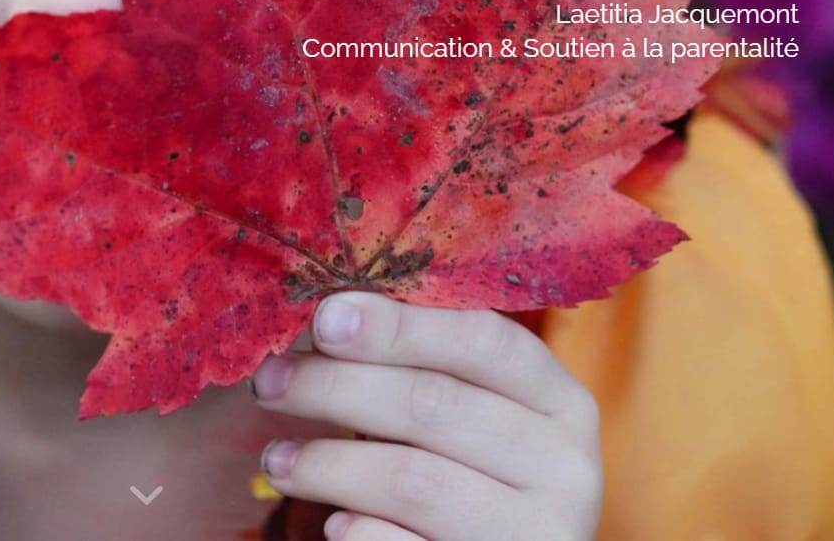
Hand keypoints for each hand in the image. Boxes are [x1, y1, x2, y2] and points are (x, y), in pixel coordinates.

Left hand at [250, 291, 601, 540]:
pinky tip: (332, 522)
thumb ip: (414, 361)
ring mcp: (538, 534)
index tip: (324, 316)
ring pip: (413, 480)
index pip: (482, 339)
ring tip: (275, 459)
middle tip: (269, 382)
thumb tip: (328, 315)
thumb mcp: (465, 410)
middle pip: (434, 405)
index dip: (399, 325)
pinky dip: (359, 531)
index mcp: (560, 399)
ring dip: (328, 463)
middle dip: (336, 387)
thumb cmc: (468, 469)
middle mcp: (565, 467)